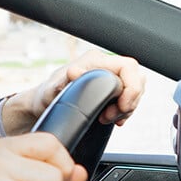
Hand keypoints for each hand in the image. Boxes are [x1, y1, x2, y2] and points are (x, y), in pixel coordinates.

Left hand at [9, 51, 145, 129]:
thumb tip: (75, 71)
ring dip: (126, 108)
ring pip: (134, 90)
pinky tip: (112, 119)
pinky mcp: (110, 90)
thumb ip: (65, 81)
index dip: (132, 87)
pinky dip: (124, 111)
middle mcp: (104, 66)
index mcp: (94, 61)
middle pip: (136, 79)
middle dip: (130, 101)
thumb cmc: (46, 95)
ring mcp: (108, 77)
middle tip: (110, 116)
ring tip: (107, 118)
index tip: (122, 106)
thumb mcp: (51, 90)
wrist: (43, 105)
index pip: (129, 67)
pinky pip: (128, 98)